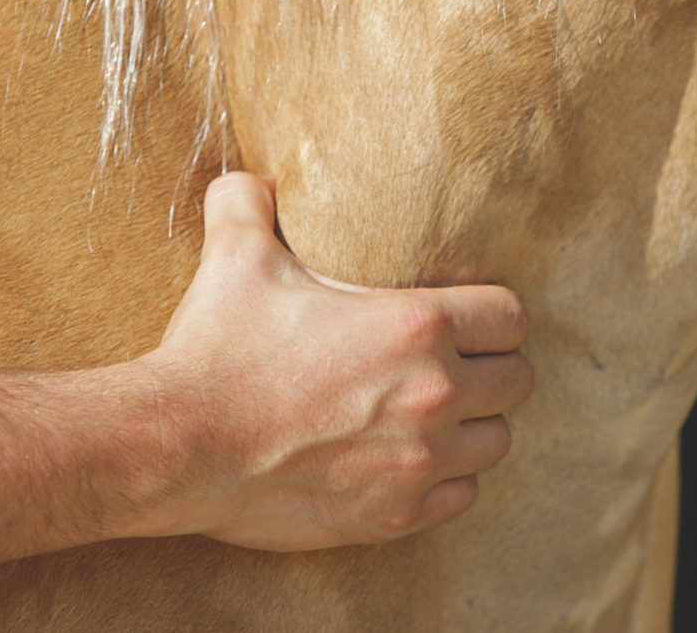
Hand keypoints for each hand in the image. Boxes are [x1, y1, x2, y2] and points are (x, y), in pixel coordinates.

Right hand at [133, 172, 531, 550]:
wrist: (180, 446)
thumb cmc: (216, 351)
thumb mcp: (235, 259)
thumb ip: (248, 204)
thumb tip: (250, 181)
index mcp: (416, 326)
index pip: (511, 318)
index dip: (495, 315)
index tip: (472, 320)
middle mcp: (434, 395)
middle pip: (517, 381)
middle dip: (493, 369)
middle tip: (457, 365)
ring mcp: (419, 462)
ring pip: (496, 442)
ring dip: (475, 426)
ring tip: (439, 415)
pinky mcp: (396, 515)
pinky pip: (463, 496)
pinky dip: (448, 478)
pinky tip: (414, 459)